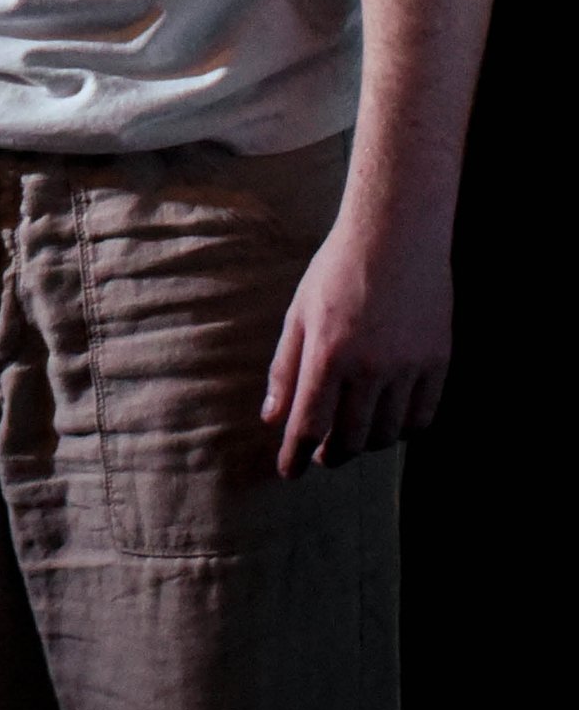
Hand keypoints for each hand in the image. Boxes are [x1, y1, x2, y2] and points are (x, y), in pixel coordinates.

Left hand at [261, 216, 450, 475]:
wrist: (395, 235)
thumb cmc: (336, 271)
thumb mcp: (298, 314)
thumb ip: (285, 368)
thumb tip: (272, 418)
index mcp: (327, 353)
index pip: (309, 424)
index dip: (295, 455)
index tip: (288, 473)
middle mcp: (370, 367)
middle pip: (350, 438)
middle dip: (331, 454)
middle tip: (320, 455)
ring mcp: (409, 367)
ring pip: (388, 434)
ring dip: (366, 444)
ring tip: (351, 437)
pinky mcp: (438, 363)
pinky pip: (423, 418)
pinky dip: (403, 430)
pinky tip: (388, 423)